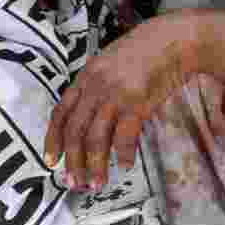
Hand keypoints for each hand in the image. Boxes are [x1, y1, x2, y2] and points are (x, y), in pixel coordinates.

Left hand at [44, 11, 200, 189]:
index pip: (61, 112)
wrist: (173, 40)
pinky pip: (124, 136)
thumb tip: (89, 117)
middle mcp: (95, 86)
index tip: (51, 161)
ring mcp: (115, 94)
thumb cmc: (145, 52)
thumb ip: (97, 87)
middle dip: (72, 161)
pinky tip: (125, 165)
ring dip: (95, 165)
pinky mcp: (136, 102)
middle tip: (73, 183)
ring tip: (97, 183)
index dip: (53, 139)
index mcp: (86, 76)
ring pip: (95, 138)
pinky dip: (122, 154)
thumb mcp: (110, 63)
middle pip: (75, 130)